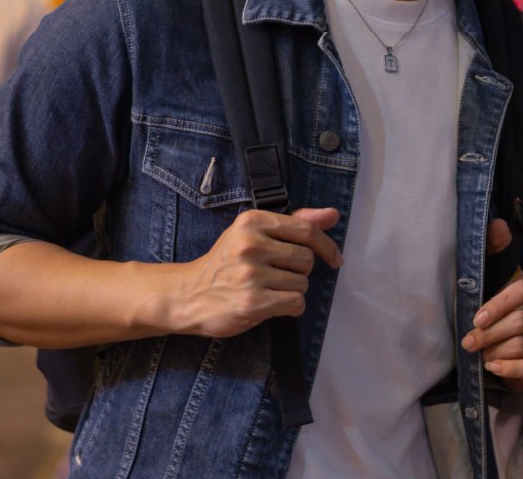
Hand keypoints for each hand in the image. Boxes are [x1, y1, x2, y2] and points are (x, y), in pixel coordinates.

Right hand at [171, 207, 340, 337]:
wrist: (187, 296)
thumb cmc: (226, 264)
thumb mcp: (253, 234)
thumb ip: (294, 223)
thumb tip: (332, 215)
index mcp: (252, 222)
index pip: (306, 230)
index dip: (327, 245)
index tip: (335, 259)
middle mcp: (251, 245)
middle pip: (307, 259)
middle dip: (300, 271)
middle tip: (277, 275)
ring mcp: (251, 274)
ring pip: (302, 283)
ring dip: (293, 290)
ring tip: (268, 289)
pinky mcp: (253, 302)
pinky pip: (296, 303)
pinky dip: (290, 307)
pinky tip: (270, 304)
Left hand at [461, 218, 522, 394]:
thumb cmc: (514, 315)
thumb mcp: (505, 284)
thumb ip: (499, 253)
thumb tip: (496, 223)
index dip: (497, 304)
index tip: (476, 319)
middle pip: (521, 321)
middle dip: (489, 333)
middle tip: (468, 342)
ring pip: (522, 346)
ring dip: (495, 352)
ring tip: (483, 354)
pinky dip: (508, 369)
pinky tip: (494, 367)